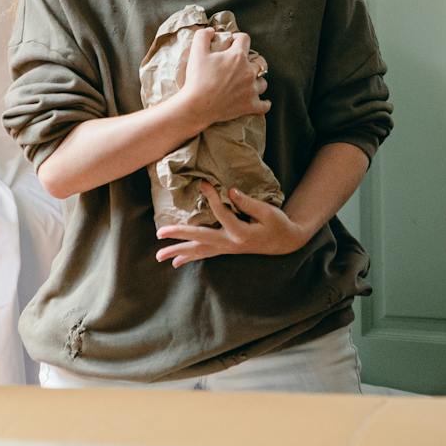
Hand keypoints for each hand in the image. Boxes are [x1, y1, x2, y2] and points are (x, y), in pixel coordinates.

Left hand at [155, 183, 307, 265]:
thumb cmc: (278, 224)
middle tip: (159, 233)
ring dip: (178, 253)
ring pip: (199, 252)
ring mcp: (227, 249)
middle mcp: (230, 244)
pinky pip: (204, 254)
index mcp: (240, 233)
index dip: (211, 197)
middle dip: (178, 237)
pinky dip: (189, 257)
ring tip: (159, 256)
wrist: (286, 242)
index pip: (220, 213)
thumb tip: (230, 191)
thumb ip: (248, 202)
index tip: (203, 182)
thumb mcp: (267, 211)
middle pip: (200, 240)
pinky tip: (176, 262)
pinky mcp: (226, 249)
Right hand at [175, 29, 268, 128]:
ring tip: (248, 82)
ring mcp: (251, 89)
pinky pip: (264, 105)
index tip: (232, 42)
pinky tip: (262, 102)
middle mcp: (249, 71)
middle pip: (258, 62)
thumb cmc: (197, 79)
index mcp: (238, 56)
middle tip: (240, 65)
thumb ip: (203, 36)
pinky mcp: (250, 105)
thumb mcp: (196, 52)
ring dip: (256, 81)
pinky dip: (264, 103)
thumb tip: (211, 31)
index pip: (244, 39)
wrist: (197, 105)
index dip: (237, 38)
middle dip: (250, 61)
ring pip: (262, 82)